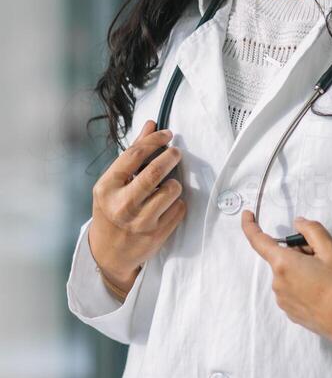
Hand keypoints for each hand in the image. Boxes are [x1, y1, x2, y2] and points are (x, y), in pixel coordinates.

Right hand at [88, 120, 185, 294]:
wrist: (108, 253)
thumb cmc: (111, 210)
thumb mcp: (113, 182)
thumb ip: (133, 154)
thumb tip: (151, 124)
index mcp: (107, 188)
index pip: (134, 155)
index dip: (154, 140)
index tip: (167, 134)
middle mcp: (122, 205)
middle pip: (154, 172)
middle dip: (170, 157)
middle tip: (176, 153)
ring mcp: (140, 222)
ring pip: (172, 190)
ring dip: (175, 183)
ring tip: (169, 184)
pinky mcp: (156, 235)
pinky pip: (179, 209)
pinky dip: (178, 202)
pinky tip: (168, 204)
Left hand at [240, 211, 331, 352]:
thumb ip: (312, 230)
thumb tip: (298, 223)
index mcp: (284, 264)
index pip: (258, 241)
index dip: (250, 225)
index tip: (247, 213)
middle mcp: (279, 284)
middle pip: (286, 255)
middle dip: (306, 249)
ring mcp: (285, 301)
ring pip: (293, 272)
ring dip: (310, 266)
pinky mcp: (294, 313)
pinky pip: (296, 288)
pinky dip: (309, 282)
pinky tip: (330, 286)